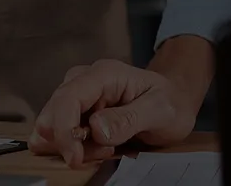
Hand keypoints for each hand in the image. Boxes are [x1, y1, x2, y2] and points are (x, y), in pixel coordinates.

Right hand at [29, 36, 212, 168]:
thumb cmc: (170, 101)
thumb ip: (128, 118)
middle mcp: (86, 79)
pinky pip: (62, 131)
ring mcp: (80, 94)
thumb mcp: (159, 110)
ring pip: (54, 123)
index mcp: (104, 74)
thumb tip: (96, 128)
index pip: (68, 98)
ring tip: (106, 148)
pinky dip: (74, 146)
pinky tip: (98, 148)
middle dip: (70, 140)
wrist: (176, 101)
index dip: (64, 130)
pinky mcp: (79, 110)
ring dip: (73, 144)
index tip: (75, 158)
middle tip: (103, 152)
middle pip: (54, 111)